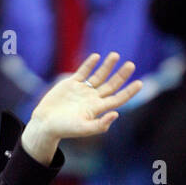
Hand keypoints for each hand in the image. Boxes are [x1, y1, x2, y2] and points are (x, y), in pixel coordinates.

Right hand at [21, 52, 141, 164]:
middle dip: (121, 75)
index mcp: (97, 109)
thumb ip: (100, 124)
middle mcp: (92, 98)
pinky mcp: (71, 84)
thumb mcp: (83, 129)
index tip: (140, 83)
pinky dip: (89, 64)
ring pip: (99, 76)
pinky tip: (96, 57)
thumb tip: (117, 114)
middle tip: (131, 64)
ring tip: (115, 55)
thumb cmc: (64, 129)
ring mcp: (82, 90)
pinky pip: (83, 72)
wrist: (45, 123)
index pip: (118, 98)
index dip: (129, 91)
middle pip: (111, 85)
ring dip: (107, 66)